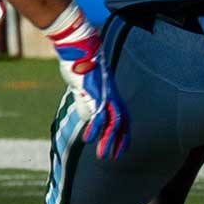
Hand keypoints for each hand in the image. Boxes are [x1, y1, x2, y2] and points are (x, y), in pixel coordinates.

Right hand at [45, 3, 129, 159]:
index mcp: (112, 93)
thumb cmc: (81, 60)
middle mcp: (112, 94)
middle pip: (121, 122)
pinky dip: (94, 129)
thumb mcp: (86, 79)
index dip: (124, 134)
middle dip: (118, 142)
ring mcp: (105, 93)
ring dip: (108, 141)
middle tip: (114, 158)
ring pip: (112, 122)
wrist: (80, 44)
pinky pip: (97, 114)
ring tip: (103, 157)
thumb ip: (88, 90)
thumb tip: (83, 96)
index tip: (121, 149)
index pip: (124, 118)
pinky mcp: (95, 92)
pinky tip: (89, 140)